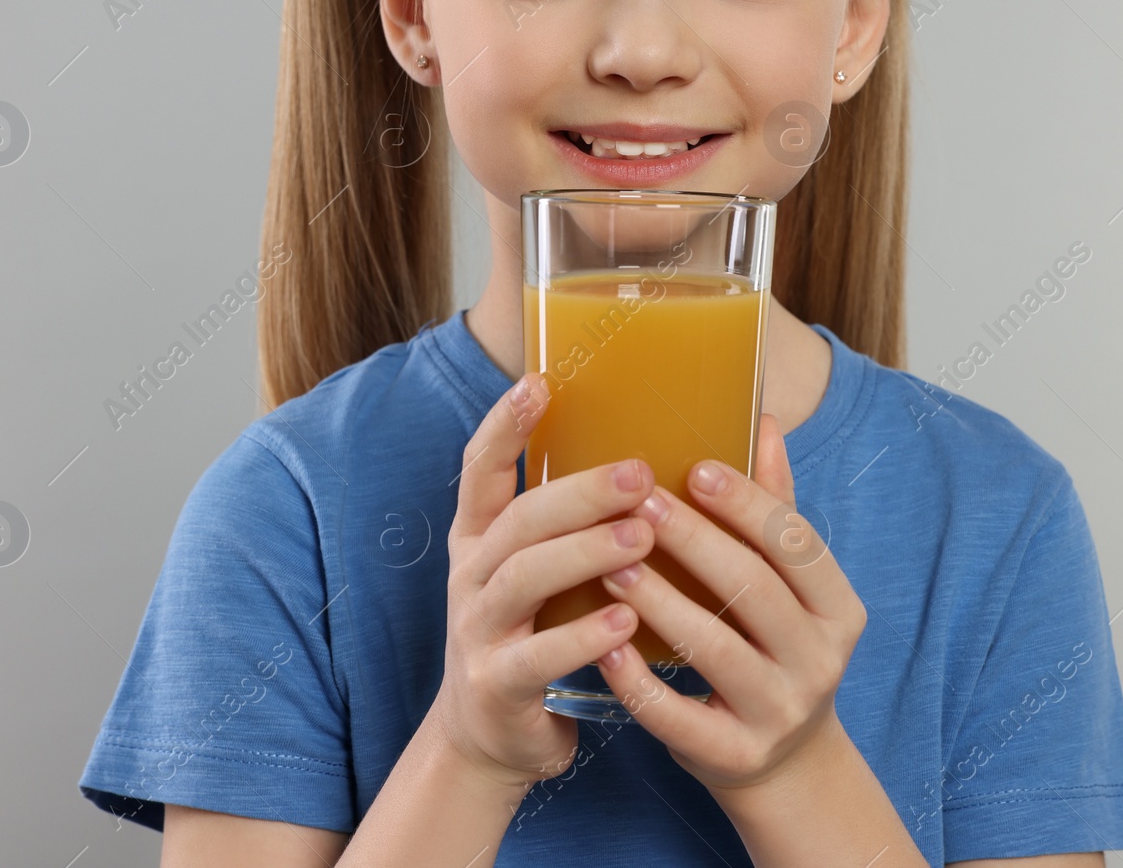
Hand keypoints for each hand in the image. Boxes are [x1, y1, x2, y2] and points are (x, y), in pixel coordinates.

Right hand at [431, 372, 658, 790]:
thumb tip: (650, 451)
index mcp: (482, 539)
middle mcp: (472, 577)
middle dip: (577, 493)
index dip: (503, 425)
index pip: (479, 470)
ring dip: (585, 553)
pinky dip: (581, 636)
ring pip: (524, 579)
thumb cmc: (535, 636)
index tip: (539, 381)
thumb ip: (577, 523)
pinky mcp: (494, 685)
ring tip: (641, 536)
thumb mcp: (542, 574)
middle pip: (518, 520)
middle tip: (638, 473)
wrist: (491, 740)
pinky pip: (536, 656)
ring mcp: (477, 631)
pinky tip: (627, 622)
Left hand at [594, 412, 867, 792]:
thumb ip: (773, 508)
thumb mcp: (787, 587)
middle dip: (694, 543)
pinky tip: (604, 646)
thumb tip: (760, 420)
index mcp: (838, 608)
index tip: (694, 467)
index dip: (747, 504)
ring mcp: (781, 713)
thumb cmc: (770, 649)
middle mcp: (820, 660)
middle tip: (638, 503)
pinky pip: (681, 717)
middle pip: (755, 591)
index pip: (796, 545)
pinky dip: (640, 682)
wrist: (783, 763)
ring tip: (611, 563)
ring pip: (717, 650)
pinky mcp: (737, 757)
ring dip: (660, 603)